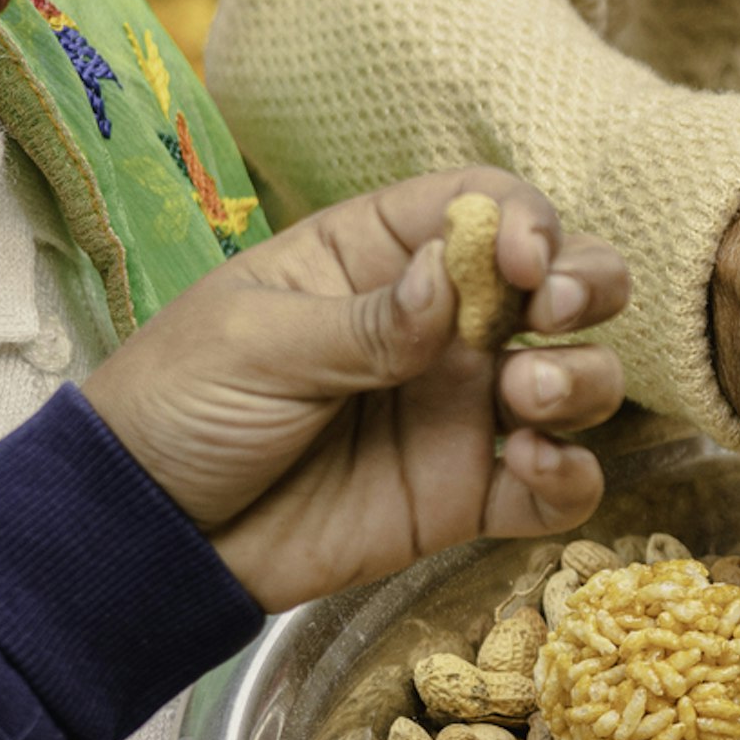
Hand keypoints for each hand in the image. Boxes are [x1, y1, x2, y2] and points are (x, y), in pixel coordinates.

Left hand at [83, 171, 633, 610]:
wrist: (151, 534)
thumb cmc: (181, 406)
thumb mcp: (256, 343)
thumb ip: (365, 320)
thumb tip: (453, 275)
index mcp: (379, 259)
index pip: (483, 205)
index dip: (524, 220)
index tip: (523, 262)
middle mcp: (442, 327)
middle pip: (562, 280)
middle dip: (588, 284)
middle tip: (552, 316)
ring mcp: (463, 410)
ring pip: (580, 376)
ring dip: (584, 379)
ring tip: (527, 400)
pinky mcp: (468, 492)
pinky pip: (557, 483)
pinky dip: (572, 474)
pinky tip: (534, 466)